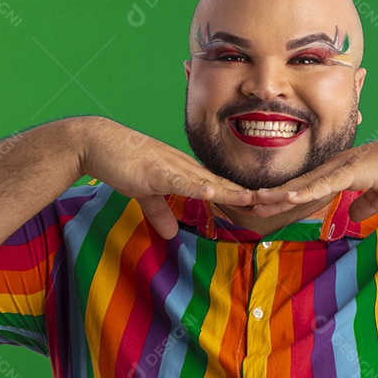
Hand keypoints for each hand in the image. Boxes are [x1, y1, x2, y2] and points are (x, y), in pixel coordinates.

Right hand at [76, 118, 254, 238]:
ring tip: (255, 199)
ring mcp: (172, 168)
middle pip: (225, 184)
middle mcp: (186, 168)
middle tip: (280, 202)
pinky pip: (178, 180)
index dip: (245, 198)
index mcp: (187, 174)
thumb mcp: (145, 193)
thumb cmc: (123, 163)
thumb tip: (170, 234)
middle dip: (251, 195)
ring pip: (208, 182)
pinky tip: (212, 192)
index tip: (268, 208)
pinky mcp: (154, 171)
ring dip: (231, 191)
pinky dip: (195, 187)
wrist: (98, 143)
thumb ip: (160, 212)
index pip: (223, 188)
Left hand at [249, 128, 377, 221]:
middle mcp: (338, 166)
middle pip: (299, 184)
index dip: (286, 197)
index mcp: (343, 171)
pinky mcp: (355, 171)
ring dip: (280, 193)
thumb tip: (353, 216)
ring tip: (256, 200)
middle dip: (273, 195)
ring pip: (305, 183)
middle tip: (247, 203)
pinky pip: (326, 184)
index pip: (308, 187)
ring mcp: (344, 167)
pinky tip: (288, 196)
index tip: (265, 206)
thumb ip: (366, 204)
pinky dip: (306, 190)